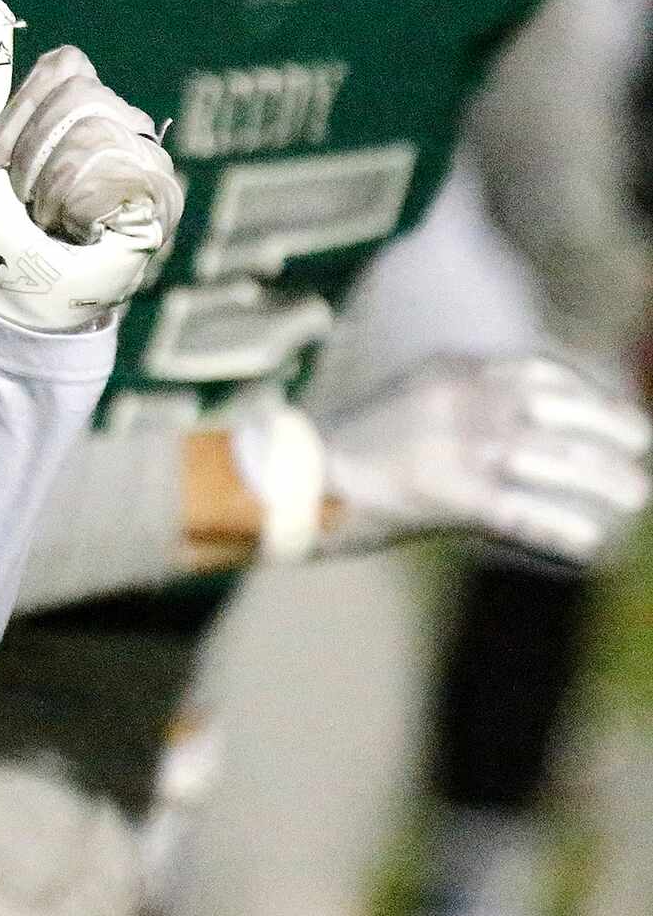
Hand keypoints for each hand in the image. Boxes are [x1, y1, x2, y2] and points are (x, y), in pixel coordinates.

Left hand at [0, 0, 180, 332]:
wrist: (22, 294)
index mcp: (74, 105)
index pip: (66, 66)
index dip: (22, 110)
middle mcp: (117, 121)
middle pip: (82, 95)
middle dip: (31, 152)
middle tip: (22, 196)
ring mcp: (146, 156)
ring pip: (98, 134)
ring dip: (50, 186)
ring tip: (49, 217)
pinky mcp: (163, 196)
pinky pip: (123, 173)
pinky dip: (78, 207)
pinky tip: (78, 228)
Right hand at [275, 356, 650, 564]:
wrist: (297, 475)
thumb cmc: (358, 446)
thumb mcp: (418, 398)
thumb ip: (469, 398)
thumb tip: (538, 418)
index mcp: (452, 372)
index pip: (540, 370)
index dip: (591, 392)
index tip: (621, 415)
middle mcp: (458, 400)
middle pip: (556, 412)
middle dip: (612, 432)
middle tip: (645, 453)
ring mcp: (452, 445)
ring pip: (548, 459)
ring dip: (602, 480)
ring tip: (637, 497)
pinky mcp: (444, 492)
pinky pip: (518, 511)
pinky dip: (560, 528)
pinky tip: (591, 545)